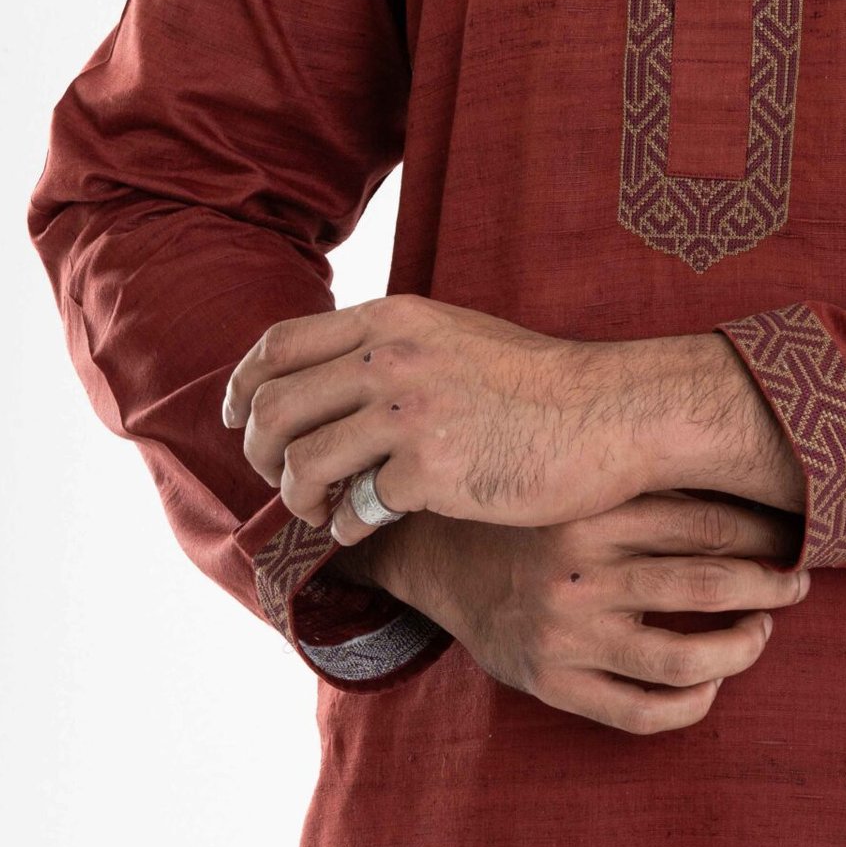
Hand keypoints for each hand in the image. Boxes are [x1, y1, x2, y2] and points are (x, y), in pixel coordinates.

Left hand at [222, 294, 652, 541]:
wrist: (607, 413)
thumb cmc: (537, 382)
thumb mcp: (455, 335)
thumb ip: (392, 347)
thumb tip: (327, 377)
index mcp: (393, 319)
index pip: (280, 346)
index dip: (243, 386)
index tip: (238, 417)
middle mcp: (391, 360)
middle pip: (274, 408)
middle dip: (260, 452)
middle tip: (280, 477)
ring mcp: (409, 416)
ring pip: (301, 464)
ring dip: (298, 497)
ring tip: (321, 510)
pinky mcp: (431, 473)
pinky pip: (354, 509)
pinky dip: (347, 526)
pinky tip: (366, 527)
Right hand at [380, 490, 812, 735]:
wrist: (435, 553)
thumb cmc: (533, 509)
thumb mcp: (581, 477)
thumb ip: (645, 475)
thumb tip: (742, 453)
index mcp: (594, 511)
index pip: (707, 523)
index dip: (765, 533)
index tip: (797, 535)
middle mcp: (581, 574)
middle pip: (708, 585)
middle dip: (771, 587)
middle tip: (798, 583)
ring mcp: (566, 635)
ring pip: (684, 658)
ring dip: (741, 648)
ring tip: (760, 633)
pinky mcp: (551, 683)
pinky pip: (638, 712)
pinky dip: (690, 704)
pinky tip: (710, 684)